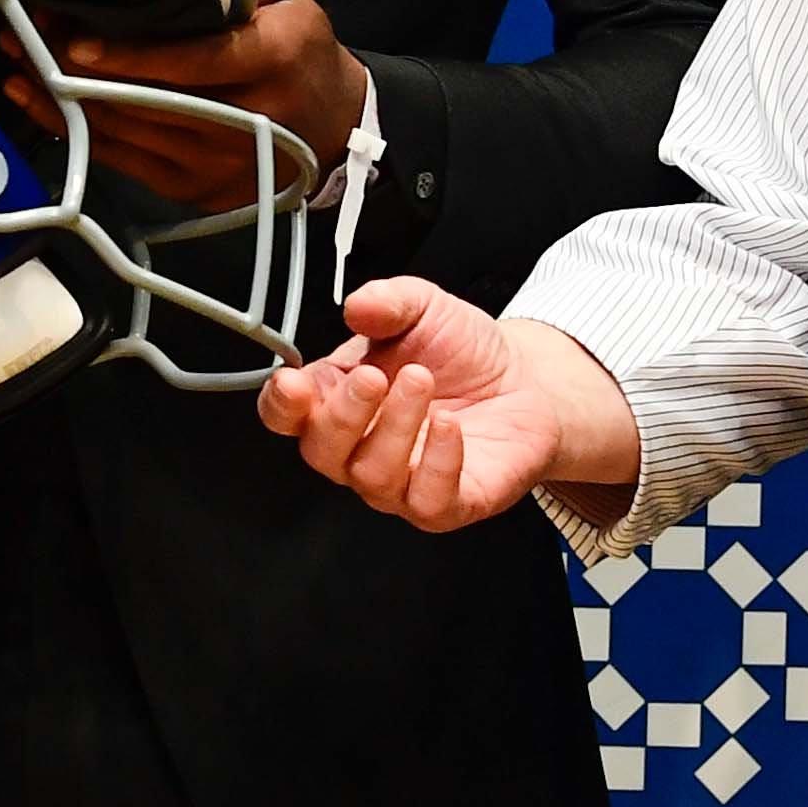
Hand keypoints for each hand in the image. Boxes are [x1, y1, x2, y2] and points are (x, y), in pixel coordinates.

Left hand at [30, 0, 366, 207]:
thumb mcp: (290, 1)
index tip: (75, 39)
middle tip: (21, 38)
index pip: (194, 61)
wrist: (337, 134)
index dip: (131, 56)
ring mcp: (215, 165)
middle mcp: (245, 122)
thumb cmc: (302, 54)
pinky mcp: (193, 190)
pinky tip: (40, 104)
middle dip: (74, 72)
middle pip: (146, 101)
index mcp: (272, 62)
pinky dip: (78, 132)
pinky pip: (123, 162)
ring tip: (17, 63)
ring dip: (63, 101)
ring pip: (126, 135)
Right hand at [253, 277, 641, 530]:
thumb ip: (388, 301)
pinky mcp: (444, 505)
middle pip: (321, 451)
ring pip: (372, 476)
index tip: (294, 384)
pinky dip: (436, 462)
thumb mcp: (424, 307)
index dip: (280, 405)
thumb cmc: (463, 354)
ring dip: (395, 427)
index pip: (285, 415)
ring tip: (421, 382)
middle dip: (343, 413)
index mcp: (336, 397)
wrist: (527, 382)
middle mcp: (359, 447)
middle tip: (375, 376)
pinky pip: (426, 501)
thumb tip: (358, 305)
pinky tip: (449, 425)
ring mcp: (398, 482)